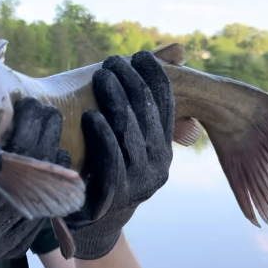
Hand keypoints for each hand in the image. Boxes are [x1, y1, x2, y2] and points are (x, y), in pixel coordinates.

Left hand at [64, 51, 174, 259]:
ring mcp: (138, 183)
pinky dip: (103, 136)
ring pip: (131, 133)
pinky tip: (91, 116)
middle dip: (131, 83)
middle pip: (147, 115)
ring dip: (115, 101)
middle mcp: (158, 165)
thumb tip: (179, 51)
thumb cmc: (105, 164)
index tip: (140, 55)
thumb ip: (144, 96)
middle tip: (112, 62)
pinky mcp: (114, 198)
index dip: (156, 77)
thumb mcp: (126, 130)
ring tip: (100, 77)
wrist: (89, 216)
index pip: (166, 106)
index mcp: (163, 148)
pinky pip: (112, 161)